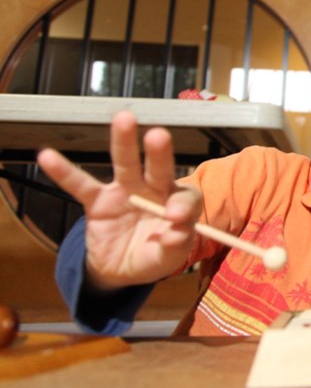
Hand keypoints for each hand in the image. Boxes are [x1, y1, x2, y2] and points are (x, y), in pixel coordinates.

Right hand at [36, 110, 201, 289]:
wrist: (122, 269)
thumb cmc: (154, 256)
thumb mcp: (169, 257)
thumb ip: (175, 245)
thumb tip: (177, 232)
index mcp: (179, 204)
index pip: (187, 197)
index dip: (183, 205)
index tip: (176, 218)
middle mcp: (155, 190)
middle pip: (159, 168)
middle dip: (159, 152)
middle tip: (158, 135)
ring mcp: (125, 191)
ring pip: (125, 164)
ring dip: (124, 142)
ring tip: (123, 118)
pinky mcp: (98, 201)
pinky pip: (81, 185)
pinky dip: (64, 172)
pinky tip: (47, 156)